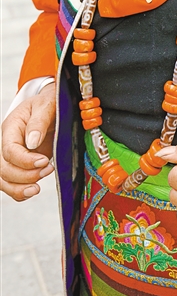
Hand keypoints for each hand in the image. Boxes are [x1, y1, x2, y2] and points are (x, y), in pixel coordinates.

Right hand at [0, 84, 55, 200]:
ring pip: (4, 180)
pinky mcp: (22, 165)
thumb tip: (32, 142)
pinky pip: (13, 184)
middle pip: (4, 168)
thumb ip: (39, 122)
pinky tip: (33, 190)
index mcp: (11, 127)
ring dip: (20, 187)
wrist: (52, 105)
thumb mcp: (46, 105)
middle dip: (25, 175)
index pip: (9, 150)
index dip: (24, 160)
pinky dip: (20, 192)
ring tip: (38, 187)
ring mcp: (14, 156)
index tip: (44, 161)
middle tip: (48, 169)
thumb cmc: (48, 103)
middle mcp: (8, 143)